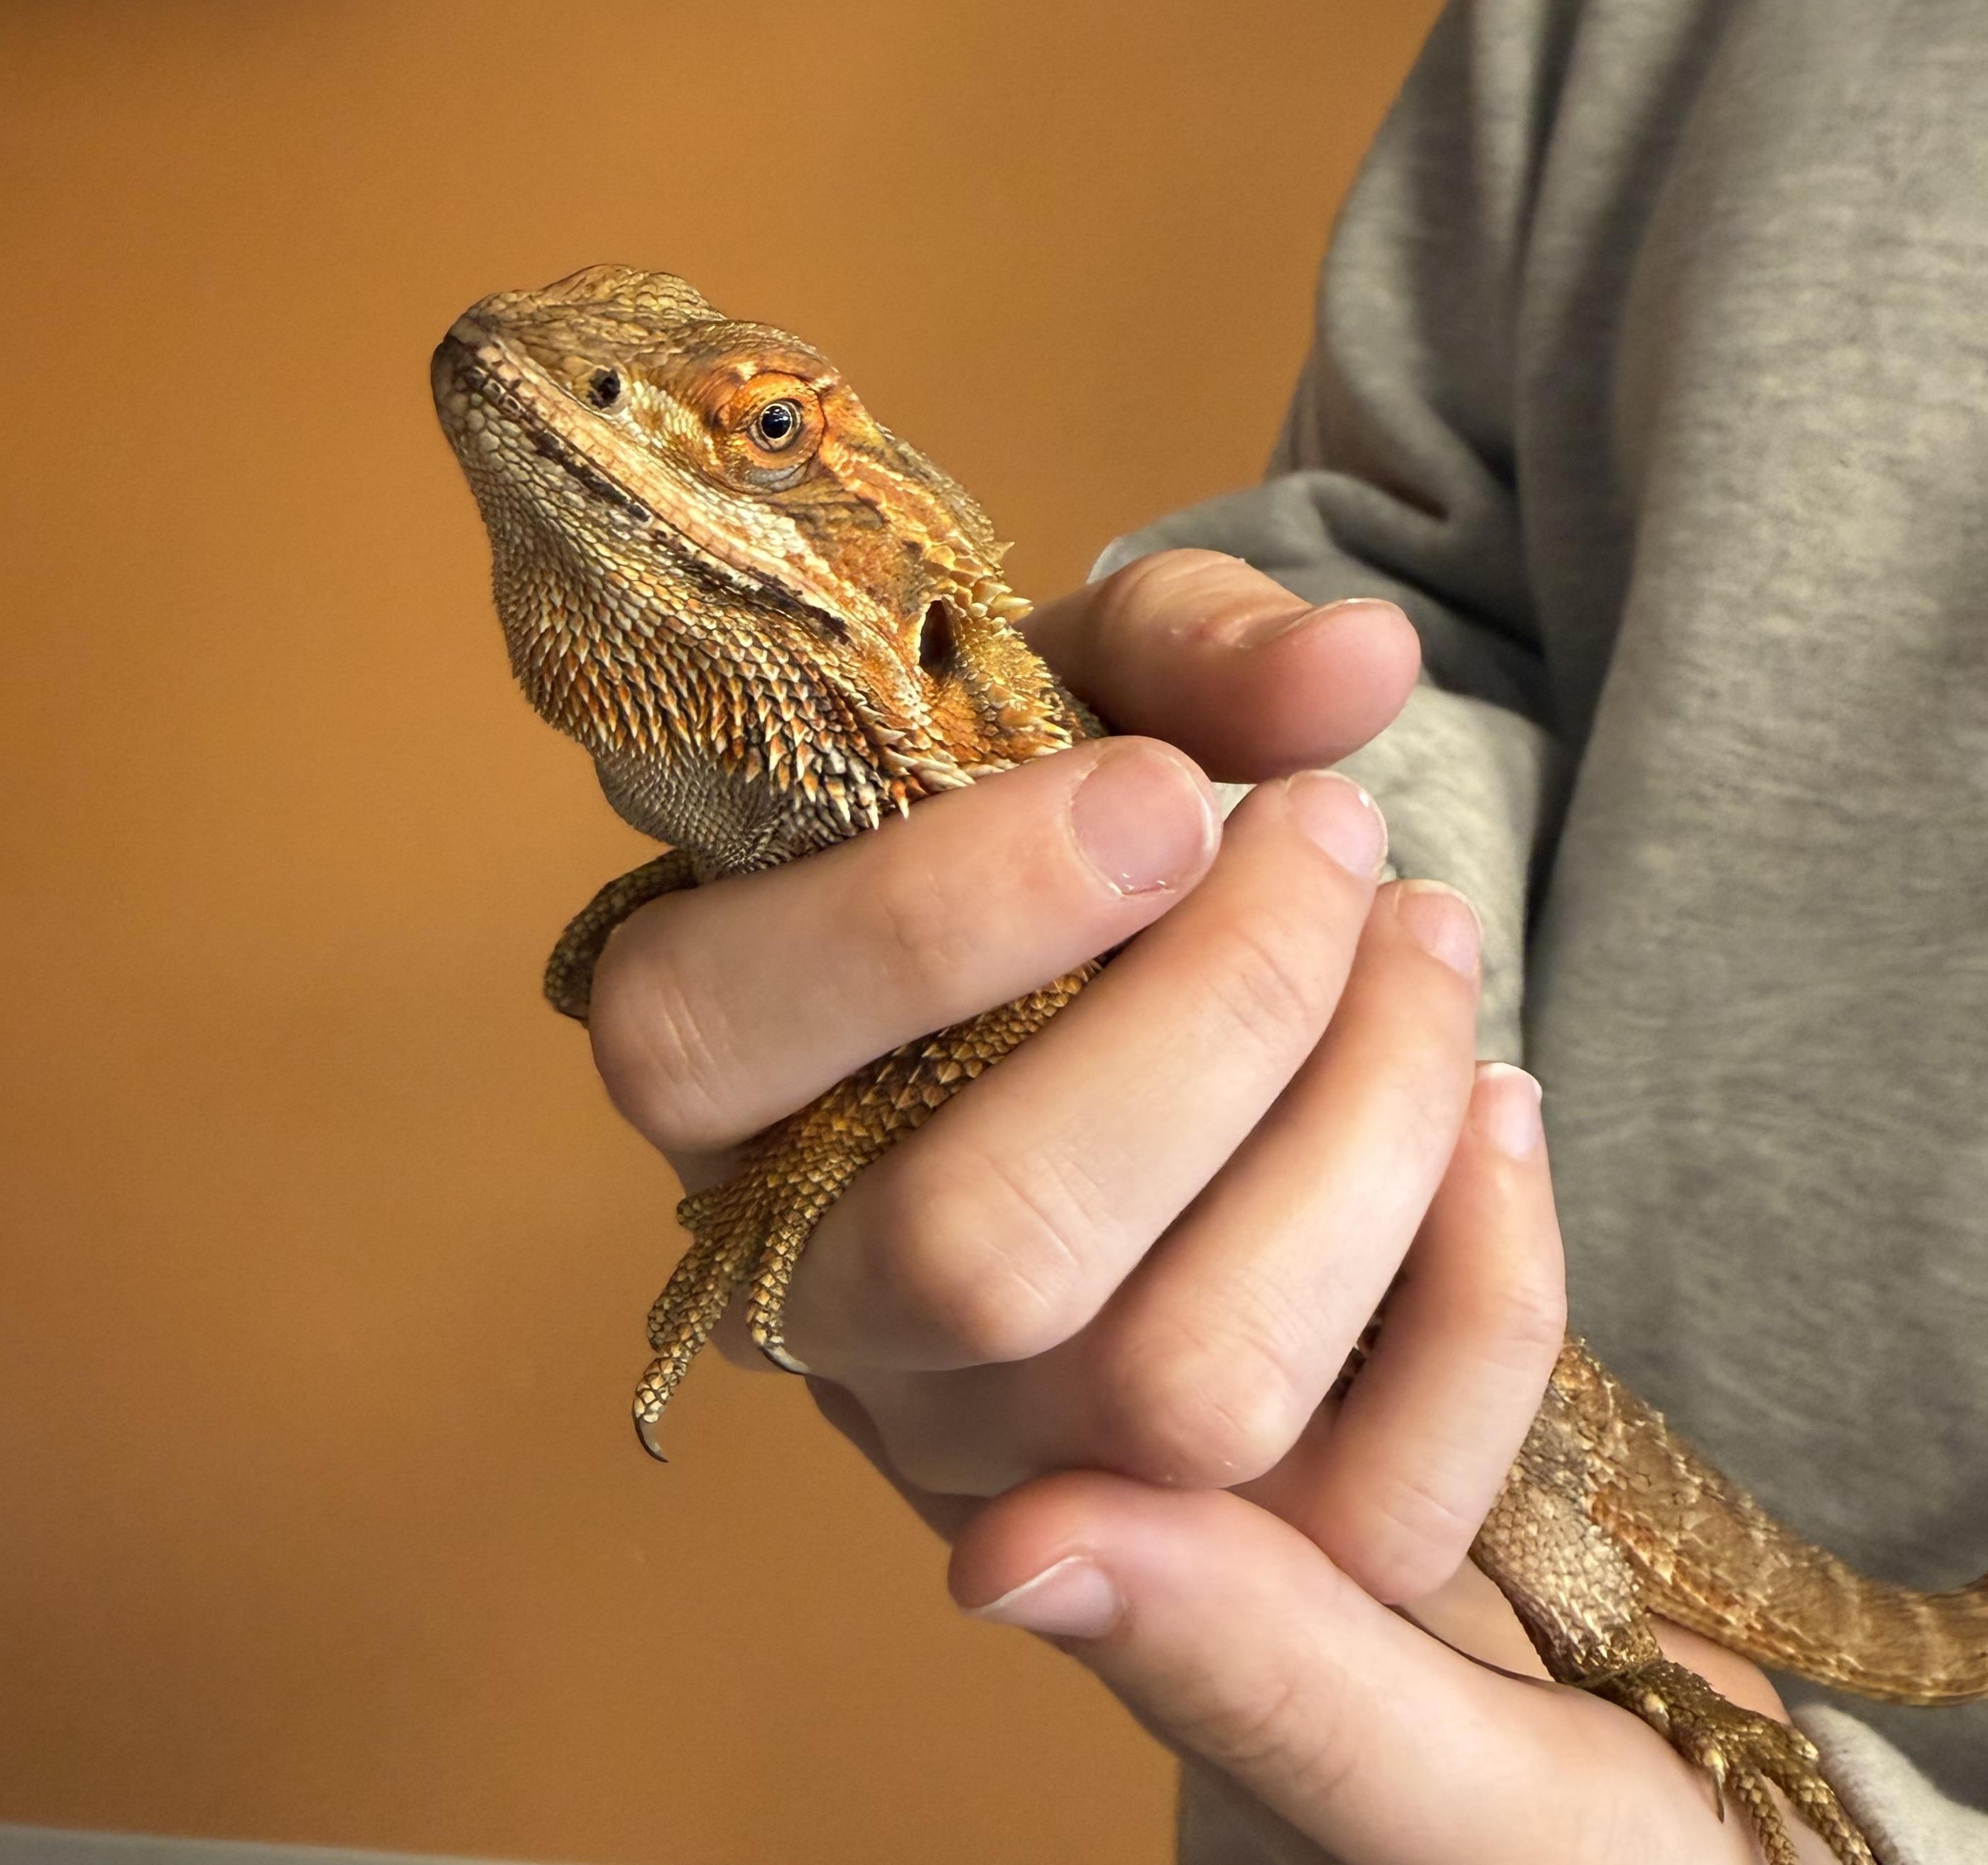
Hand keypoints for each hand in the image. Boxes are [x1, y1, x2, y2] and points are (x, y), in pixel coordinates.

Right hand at [586, 546, 1827, 1858]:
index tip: (1165, 790)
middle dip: (1217, 1017)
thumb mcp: (1076, 702)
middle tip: (1333, 839)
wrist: (1092, 1027)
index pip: (711, 1048)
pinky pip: (1367, 1507)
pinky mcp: (1193, 1557)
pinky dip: (1480, 1294)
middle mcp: (823, 1311)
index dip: (937, 915)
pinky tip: (1495, 1103)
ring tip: (1430, 936)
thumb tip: (1358, 665)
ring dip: (1365, 1130)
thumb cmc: (1054, 840)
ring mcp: (998, 1457)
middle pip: (990, 1249)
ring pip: (1188, 1385)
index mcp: (713, 1090)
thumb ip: (1181, 649)